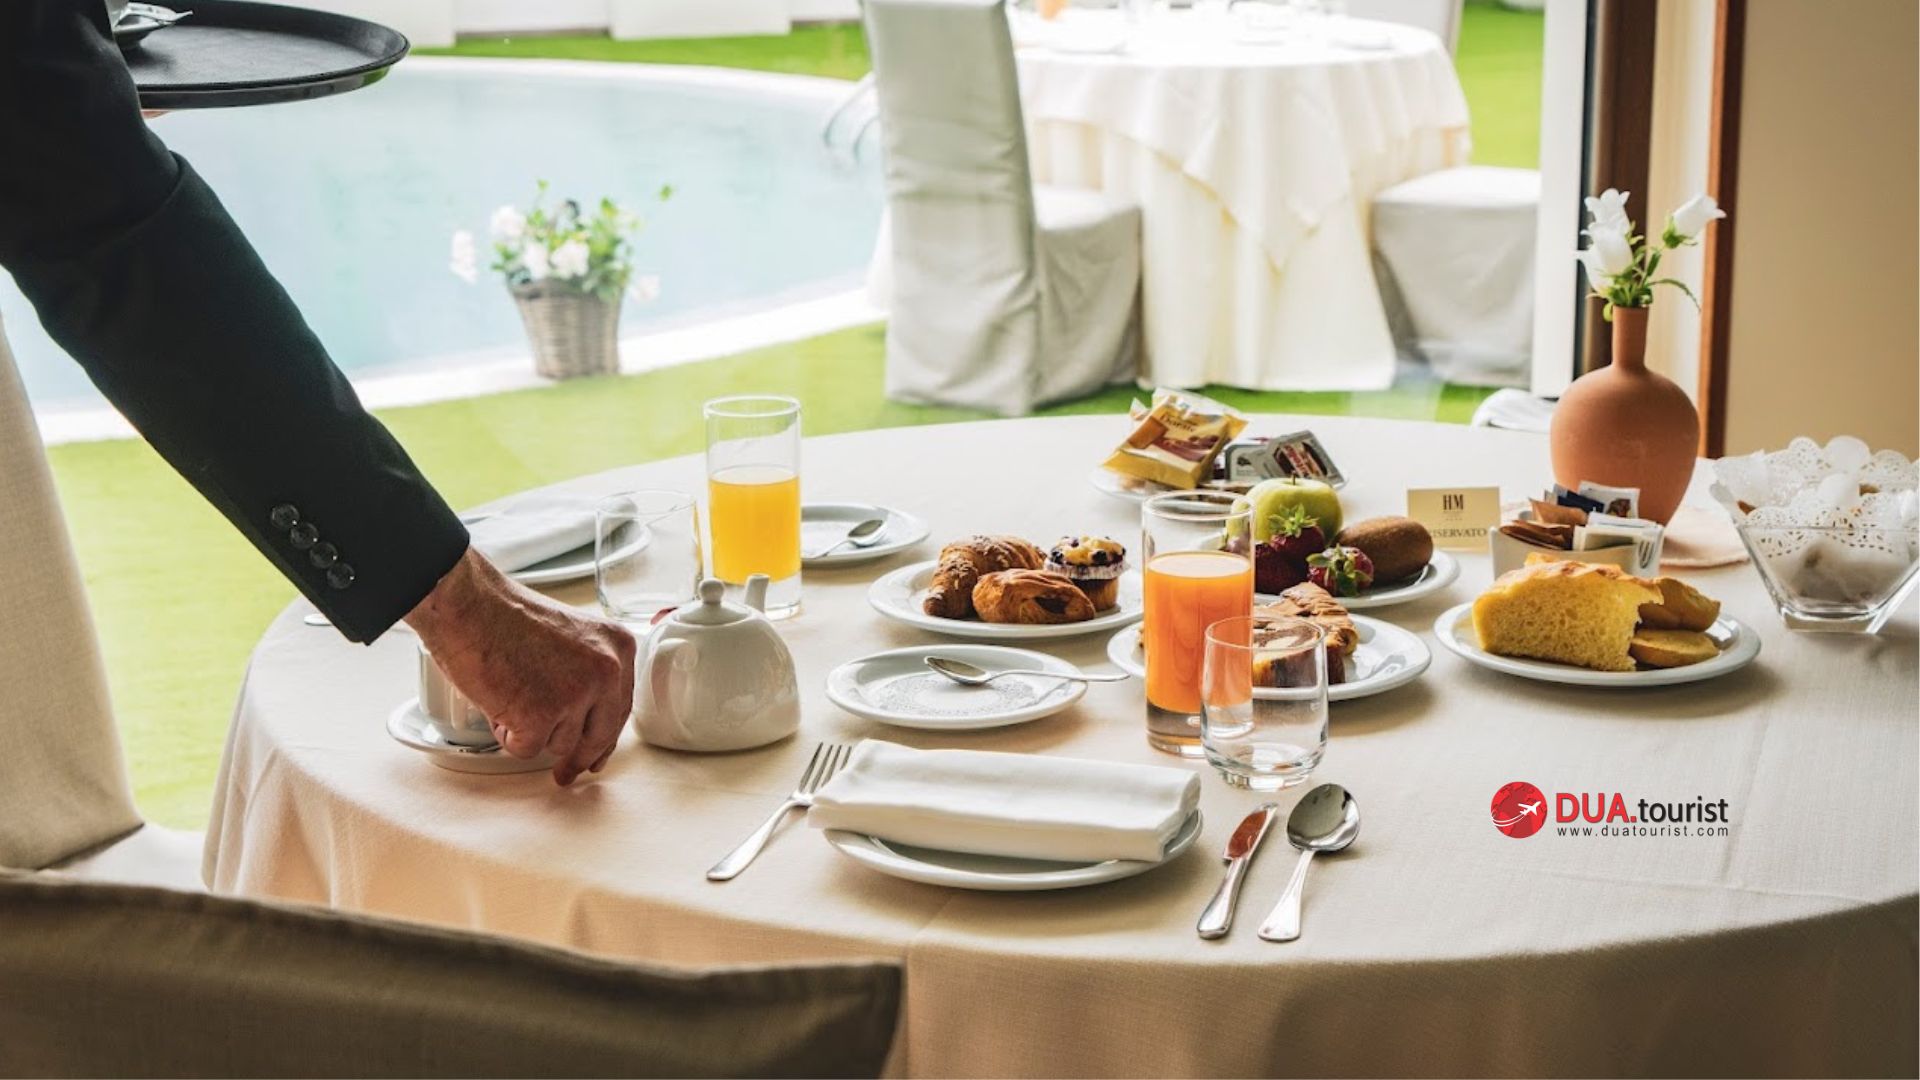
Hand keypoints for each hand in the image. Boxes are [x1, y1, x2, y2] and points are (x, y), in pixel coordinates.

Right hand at [405, 548, 636, 785]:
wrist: (468, 606)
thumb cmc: (506, 617)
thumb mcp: (571, 639)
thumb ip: (587, 675)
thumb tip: (588, 726)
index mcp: (618, 647)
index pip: (620, 709)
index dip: (604, 739)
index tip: (595, 758)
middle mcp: (606, 670)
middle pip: (598, 737)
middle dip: (578, 758)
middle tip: (563, 773)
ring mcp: (576, 694)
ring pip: (561, 745)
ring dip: (533, 732)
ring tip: (512, 694)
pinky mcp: (541, 716)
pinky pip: (527, 749)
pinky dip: (507, 735)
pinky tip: (499, 703)